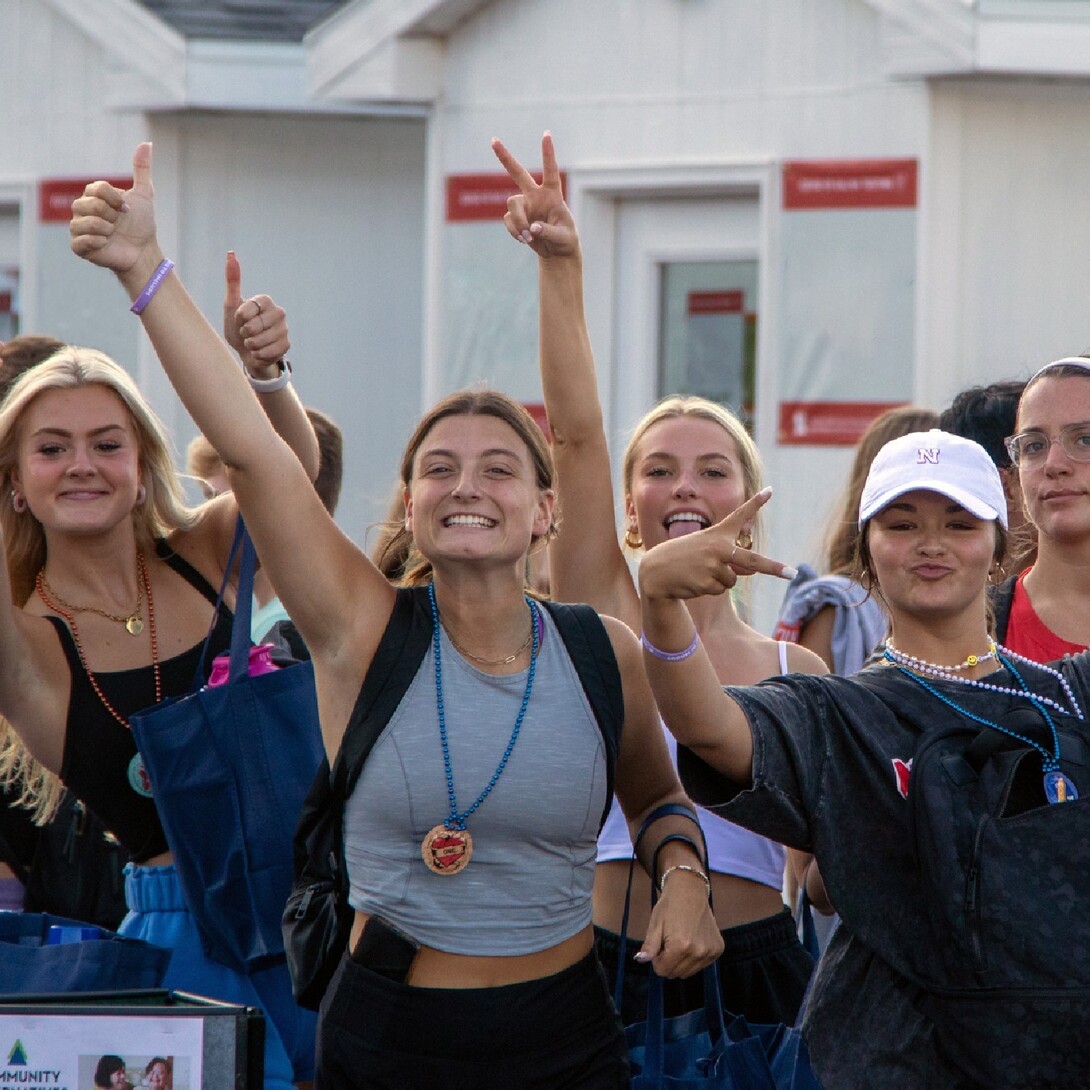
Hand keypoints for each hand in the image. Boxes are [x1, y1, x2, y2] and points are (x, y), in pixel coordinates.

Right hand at [70, 143, 157, 274]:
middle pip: (92, 205)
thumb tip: (147, 143)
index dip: (116, 200)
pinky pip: (80, 241)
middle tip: (119, 224)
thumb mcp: (143, 194)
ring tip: (112, 235)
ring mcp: (78, 227)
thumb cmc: (141, 224)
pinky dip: (98, 243)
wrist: (143, 251)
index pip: (98, 188)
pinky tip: (106, 245)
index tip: (127, 210)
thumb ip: (141, 169)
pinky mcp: (78, 246)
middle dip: (113, 216)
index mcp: (93, 195)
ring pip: (86, 223)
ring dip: (107, 230)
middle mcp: (81, 209)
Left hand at [223, 251, 289, 373]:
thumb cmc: (238, 327)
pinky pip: (267, 352)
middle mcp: (279, 312)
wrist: (247, 352)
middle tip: (246, 333)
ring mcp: (284, 329)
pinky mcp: (286, 345)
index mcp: (265, 300)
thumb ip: (232, 281)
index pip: (247, 310)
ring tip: (252, 343)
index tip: (240, 319)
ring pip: (259, 341)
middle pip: (252, 326)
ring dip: (250, 345)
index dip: (239, 318)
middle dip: (244, 333)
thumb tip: (231, 253)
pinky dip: (258, 355)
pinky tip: (259, 352)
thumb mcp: (231, 305)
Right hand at [492, 132, 579, 258]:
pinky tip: (524, 239)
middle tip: (493, 140)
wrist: (555, 252)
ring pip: (512, 204)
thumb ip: (548, 231)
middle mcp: (536, 195)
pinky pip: (509, 221)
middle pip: (518, 173)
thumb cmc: (565, 241)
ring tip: (528, 238)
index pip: (550, 171)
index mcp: (552, 194)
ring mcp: (524, 206)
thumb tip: (531, 228)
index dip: (548, 153)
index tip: (546, 134)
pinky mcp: (516, 218)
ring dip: (518, 222)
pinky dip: (515, 232)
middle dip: (505, 158)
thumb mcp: (563, 237)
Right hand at [638, 488, 794, 601]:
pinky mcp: (707, 583)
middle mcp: (718, 548)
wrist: (655, 571)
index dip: (755, 503)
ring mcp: (714, 566)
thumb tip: (752, 572)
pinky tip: (693, 581)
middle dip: (774, 568)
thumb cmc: (681, 558)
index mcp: (717, 534)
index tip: (770, 491)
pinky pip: (720, 590)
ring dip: (718, 580)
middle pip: (753, 561)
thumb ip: (730, 559)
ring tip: (698, 573)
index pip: (739, 516)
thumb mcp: (704, 552)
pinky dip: (709, 589)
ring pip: (731, 580)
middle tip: (792, 573)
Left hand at [639, 870, 723, 978]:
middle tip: (668, 942)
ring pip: (688, 972)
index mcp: (680, 946)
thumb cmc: (669, 906)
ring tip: (680, 940)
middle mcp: (698, 952)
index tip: (659, 945)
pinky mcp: (717, 949)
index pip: (662, 971)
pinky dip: (694, 957)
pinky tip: (693, 940)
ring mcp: (710, 951)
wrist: (690, 890)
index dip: (657, 960)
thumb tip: (640, 960)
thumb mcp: (655, 924)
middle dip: (668, 961)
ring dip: (681, 961)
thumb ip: (649, 946)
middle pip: (675, 973)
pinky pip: (701, 965)